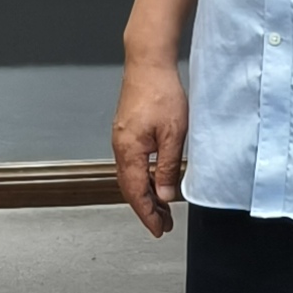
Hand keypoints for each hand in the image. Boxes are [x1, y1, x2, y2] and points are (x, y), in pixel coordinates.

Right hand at [111, 50, 186, 237]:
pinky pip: (132, 163)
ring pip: (130, 176)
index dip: (148, 214)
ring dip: (145, 194)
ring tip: (162, 207)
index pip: (136, 193)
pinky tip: (155, 180)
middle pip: (130, 188)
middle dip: (146, 209)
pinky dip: (142, 178)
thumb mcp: (173, 134)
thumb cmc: (160, 92)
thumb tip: (165, 194)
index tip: (158, 229)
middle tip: (163, 224)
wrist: (148, 63)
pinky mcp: (126, 130)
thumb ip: (167, 167)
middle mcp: (120, 147)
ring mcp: (121, 138)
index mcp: (129, 151)